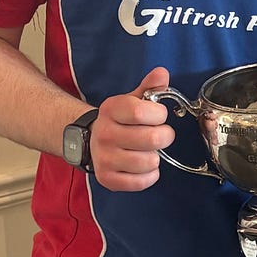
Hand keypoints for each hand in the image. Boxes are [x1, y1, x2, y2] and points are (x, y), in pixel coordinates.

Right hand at [90, 66, 176, 190]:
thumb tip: (162, 73)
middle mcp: (104, 134)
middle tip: (161, 135)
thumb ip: (150, 87)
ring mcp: (104, 158)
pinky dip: (149, 176)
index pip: (140, 111)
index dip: (159, 114)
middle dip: (165, 136)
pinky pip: (141, 182)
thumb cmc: (120, 120)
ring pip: (148, 162)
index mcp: (110, 109)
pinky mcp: (107, 179)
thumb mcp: (132, 100)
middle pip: (152, 138)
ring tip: (149, 151)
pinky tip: (144, 167)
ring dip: (155, 157)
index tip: (159, 116)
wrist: (91, 141)